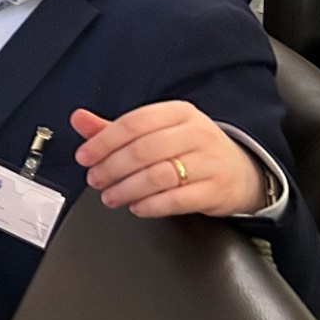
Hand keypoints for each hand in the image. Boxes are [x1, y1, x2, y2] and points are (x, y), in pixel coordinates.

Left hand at [72, 102, 266, 216]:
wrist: (240, 172)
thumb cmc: (191, 149)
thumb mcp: (157, 131)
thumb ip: (115, 128)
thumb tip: (78, 119)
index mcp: (179, 113)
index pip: (134, 122)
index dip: (103, 141)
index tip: (84, 157)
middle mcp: (197, 134)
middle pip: (143, 150)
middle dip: (111, 168)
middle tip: (95, 179)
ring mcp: (210, 162)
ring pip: (158, 175)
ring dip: (126, 189)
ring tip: (110, 196)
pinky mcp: (216, 190)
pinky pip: (177, 199)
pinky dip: (151, 205)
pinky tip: (136, 207)